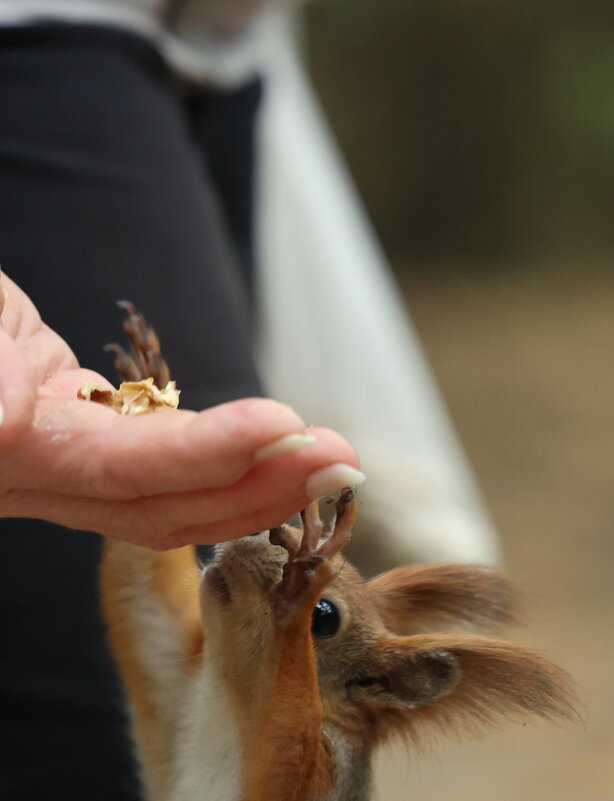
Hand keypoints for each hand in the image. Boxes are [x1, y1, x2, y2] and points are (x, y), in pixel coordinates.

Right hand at [0, 272, 363, 548]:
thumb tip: (7, 422)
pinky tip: (279, 454)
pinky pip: (164, 473)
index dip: (200, 454)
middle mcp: (35, 482)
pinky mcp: (90, 442)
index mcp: (6, 456)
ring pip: (168, 502)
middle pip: (158, 506)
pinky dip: (225, 467)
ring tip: (329, 458)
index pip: (115, 467)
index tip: (280, 427)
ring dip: (256, 485)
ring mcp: (66, 467)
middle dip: (256, 486)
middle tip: (338, 458)